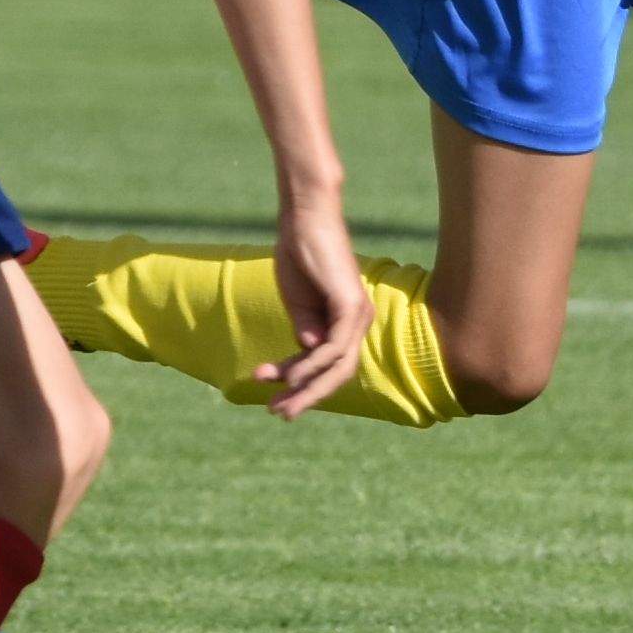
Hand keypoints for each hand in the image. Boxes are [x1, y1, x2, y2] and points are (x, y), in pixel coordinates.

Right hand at [252, 186, 371, 414]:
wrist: (304, 219)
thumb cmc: (300, 254)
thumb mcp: (299, 304)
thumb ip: (305, 331)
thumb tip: (308, 356)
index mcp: (346, 322)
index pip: (330, 366)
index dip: (303, 386)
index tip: (274, 398)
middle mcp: (358, 321)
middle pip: (338, 374)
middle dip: (307, 397)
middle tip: (278, 413)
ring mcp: (357, 314)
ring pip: (338, 367)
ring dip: (305, 388)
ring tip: (278, 403)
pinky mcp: (350, 305)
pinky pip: (334, 348)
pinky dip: (312, 365)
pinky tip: (290, 377)